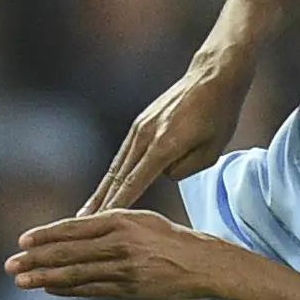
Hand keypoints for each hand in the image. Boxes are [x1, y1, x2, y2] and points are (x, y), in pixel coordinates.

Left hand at [6, 207, 221, 299]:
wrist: (200, 263)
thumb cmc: (167, 239)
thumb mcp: (138, 220)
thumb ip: (107, 223)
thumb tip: (72, 230)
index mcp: (119, 220)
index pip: (73, 228)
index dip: (45, 235)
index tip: (22, 241)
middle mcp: (119, 243)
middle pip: (68, 251)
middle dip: (35, 259)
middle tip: (10, 264)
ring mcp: (123, 268)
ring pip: (75, 273)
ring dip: (44, 277)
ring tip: (21, 281)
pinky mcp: (129, 289)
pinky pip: (91, 289)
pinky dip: (67, 290)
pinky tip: (49, 289)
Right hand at [88, 56, 247, 218]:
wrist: (212, 77)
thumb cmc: (219, 115)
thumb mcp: (211, 151)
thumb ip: (183, 170)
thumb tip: (163, 174)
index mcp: (164, 145)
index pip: (134, 182)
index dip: (117, 204)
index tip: (101, 221)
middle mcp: (145, 136)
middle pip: (117, 176)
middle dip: (100, 201)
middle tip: (81, 223)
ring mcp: (140, 127)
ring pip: (117, 165)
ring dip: (102, 189)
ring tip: (87, 211)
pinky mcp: (141, 123)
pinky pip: (124, 154)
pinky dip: (114, 173)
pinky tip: (107, 186)